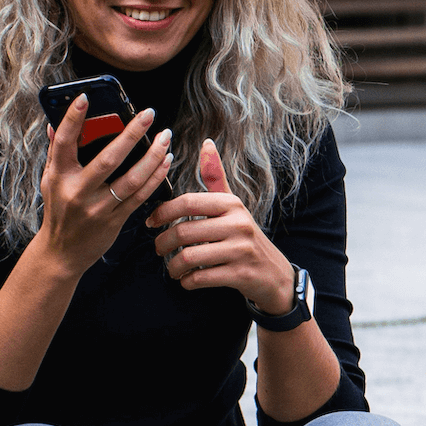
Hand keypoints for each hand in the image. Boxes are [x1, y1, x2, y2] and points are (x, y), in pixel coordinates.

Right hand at [25, 96, 172, 278]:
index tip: (85, 97)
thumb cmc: (58, 210)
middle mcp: (77, 191)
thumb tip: (54, 122)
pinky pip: (140, 196)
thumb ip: (55, 151)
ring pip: (131, 179)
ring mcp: (98, 208)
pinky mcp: (114, 221)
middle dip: (131, 134)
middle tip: (148, 114)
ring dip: (152, 156)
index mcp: (59, 176)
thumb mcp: (50, 180)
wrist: (62, 252)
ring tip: (165, 137)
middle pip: (108, 159)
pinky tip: (165, 161)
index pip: (64, 142)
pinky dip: (155, 177)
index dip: (73, 119)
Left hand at [146, 139, 295, 311]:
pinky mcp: (241, 274)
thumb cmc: (245, 237)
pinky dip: (188, 282)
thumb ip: (216, 177)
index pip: (188, 202)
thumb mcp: (233, 206)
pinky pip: (201, 278)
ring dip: (173, 266)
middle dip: (163, 243)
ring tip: (172, 268)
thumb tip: (206, 143)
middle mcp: (238, 224)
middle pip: (184, 231)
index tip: (151, 222)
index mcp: (231, 204)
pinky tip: (187, 280)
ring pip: (189, 257)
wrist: (274, 273)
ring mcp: (241, 250)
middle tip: (158, 249)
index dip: (163, 212)